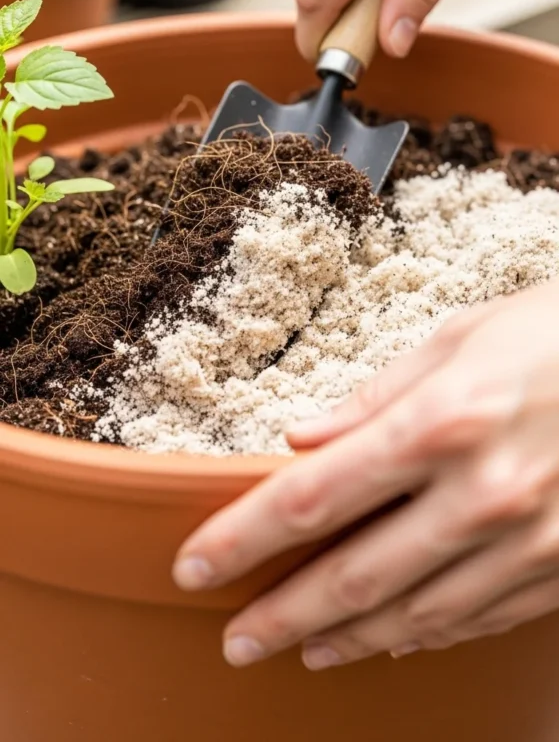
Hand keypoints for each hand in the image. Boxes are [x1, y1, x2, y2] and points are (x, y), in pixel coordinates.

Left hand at [174, 278, 558, 669]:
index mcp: (442, 423)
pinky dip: (424, 634)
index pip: (314, 497)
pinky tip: (392, 639)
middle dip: (282, 613)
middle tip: (235, 640)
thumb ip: (375, 397)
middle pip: (355, 576)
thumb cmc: (554, 332)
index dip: (243, 537)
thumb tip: (303, 439)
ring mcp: (527, 541)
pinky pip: (478, 618)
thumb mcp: (461, 337)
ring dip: (348, 638)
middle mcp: (481, 494)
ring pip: (416, 615)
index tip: (194, 565)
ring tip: (299, 648)